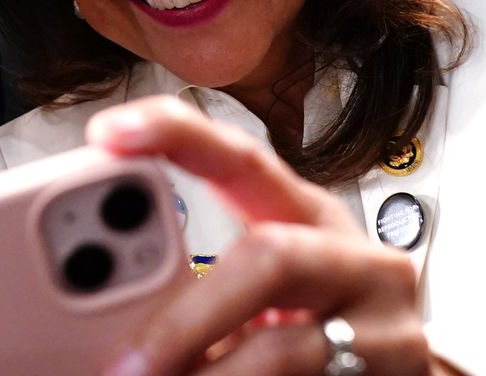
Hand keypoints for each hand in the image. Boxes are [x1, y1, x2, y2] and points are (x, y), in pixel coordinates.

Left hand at [88, 97, 438, 375]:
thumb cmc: (312, 326)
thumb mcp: (257, 292)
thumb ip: (189, 282)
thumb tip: (98, 295)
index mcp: (306, 216)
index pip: (240, 157)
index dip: (176, 136)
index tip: (109, 132)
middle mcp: (356, 259)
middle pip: (269, 256)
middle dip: (186, 318)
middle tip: (125, 366)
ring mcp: (386, 324)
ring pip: (285, 352)